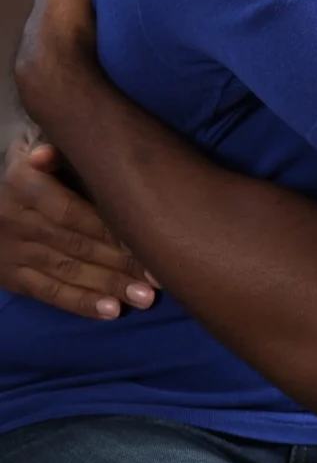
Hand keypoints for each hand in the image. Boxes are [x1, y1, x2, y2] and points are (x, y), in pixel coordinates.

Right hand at [0, 137, 155, 318]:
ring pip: (67, 272)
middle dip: (119, 263)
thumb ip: (48, 152)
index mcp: (24, 185)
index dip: (109, 228)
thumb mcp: (29, 150)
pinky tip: (110, 312)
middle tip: (156, 278)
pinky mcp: (12, 278)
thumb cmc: (25, 171)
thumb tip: (48, 153)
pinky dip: (80, 304)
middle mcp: (17, 221)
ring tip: (144, 298)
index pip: (71, 211)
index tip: (146, 239)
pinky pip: (48, 293)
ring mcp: (14, 253)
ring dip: (108, 287)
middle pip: (75, 245)